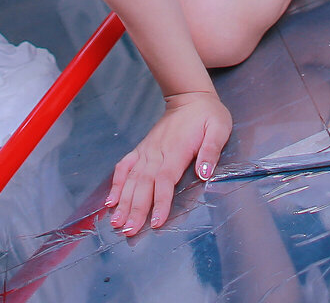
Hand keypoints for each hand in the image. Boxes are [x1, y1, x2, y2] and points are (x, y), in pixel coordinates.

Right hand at [105, 89, 230, 234]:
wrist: (190, 97)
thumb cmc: (207, 115)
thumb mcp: (219, 128)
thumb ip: (211, 150)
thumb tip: (204, 173)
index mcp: (177, 150)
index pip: (165, 180)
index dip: (159, 202)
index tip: (155, 221)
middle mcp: (158, 152)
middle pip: (144, 184)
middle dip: (135, 209)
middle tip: (128, 231)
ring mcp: (147, 151)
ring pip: (132, 179)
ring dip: (123, 202)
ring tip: (116, 222)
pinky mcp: (142, 149)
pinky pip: (125, 166)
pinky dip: (116, 183)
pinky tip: (110, 200)